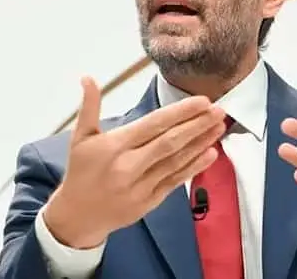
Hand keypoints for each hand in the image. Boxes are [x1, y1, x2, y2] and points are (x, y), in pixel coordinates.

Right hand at [44, 77, 225, 248]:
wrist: (77, 217)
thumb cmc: (81, 172)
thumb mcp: (80, 137)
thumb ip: (89, 106)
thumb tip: (87, 78)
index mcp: (115, 146)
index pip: (154, 124)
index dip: (181, 112)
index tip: (202, 101)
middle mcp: (129, 166)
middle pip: (170, 142)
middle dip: (198, 124)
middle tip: (220, 110)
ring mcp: (141, 185)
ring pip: (177, 161)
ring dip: (201, 143)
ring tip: (219, 127)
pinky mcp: (150, 201)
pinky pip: (176, 180)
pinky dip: (194, 167)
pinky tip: (210, 153)